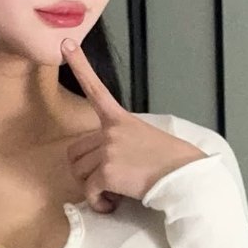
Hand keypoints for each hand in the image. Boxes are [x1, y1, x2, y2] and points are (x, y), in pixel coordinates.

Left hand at [61, 38, 208, 213]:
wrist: (181, 177)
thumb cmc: (166, 163)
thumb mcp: (144, 140)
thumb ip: (120, 142)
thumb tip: (104, 165)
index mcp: (120, 119)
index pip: (96, 89)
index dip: (80, 66)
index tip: (66, 43)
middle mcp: (110, 130)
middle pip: (75, 153)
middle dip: (84, 171)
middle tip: (103, 181)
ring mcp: (108, 149)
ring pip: (79, 173)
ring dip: (93, 188)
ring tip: (114, 192)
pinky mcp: (107, 170)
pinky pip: (89, 191)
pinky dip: (98, 203)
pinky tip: (112, 204)